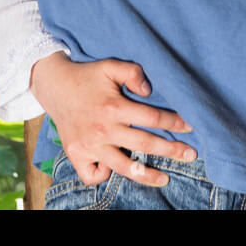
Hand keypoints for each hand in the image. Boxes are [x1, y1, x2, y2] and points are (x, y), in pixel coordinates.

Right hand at [29, 52, 195, 187]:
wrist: (54, 87)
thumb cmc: (87, 76)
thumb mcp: (110, 66)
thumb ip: (132, 73)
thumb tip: (150, 90)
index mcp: (114, 107)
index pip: (153, 118)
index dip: (175, 122)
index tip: (190, 127)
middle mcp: (103, 129)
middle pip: (144, 144)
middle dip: (171, 151)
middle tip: (191, 156)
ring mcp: (89, 146)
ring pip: (123, 167)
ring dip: (146, 175)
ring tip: (165, 178)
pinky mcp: (76, 155)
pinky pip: (93, 175)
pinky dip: (104, 175)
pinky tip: (116, 169)